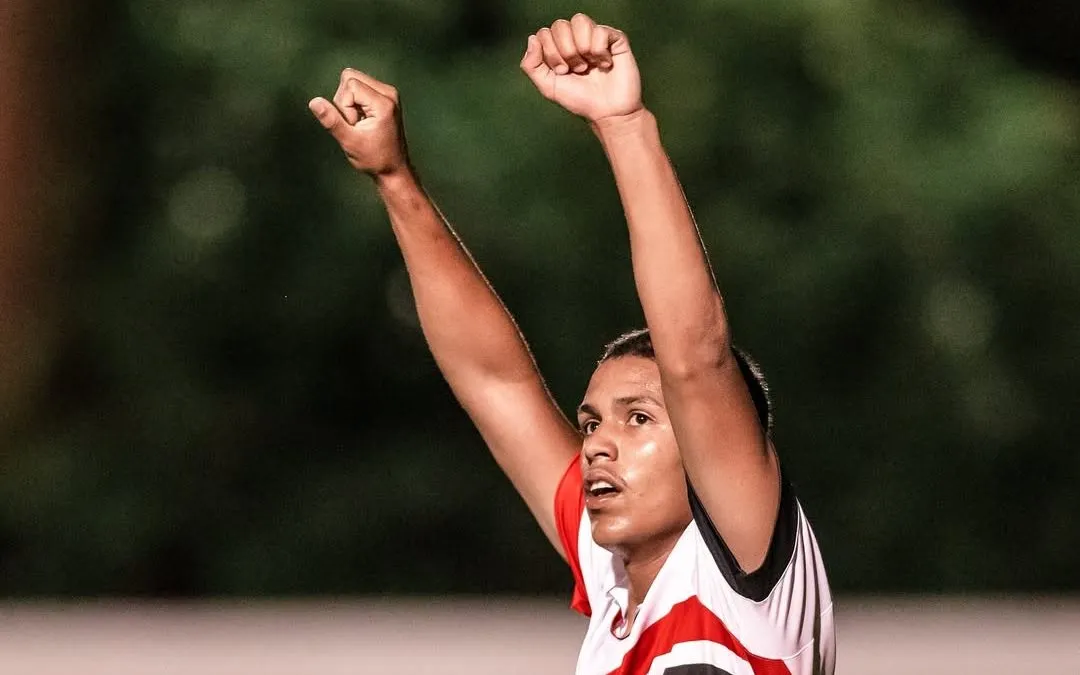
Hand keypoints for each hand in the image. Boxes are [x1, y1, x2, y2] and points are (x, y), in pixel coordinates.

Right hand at [308, 69, 408, 176]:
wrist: (393, 169)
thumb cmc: (375, 159)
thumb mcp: (349, 141)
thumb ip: (331, 120)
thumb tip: (314, 102)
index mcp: (384, 102)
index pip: (350, 84)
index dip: (344, 106)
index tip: (354, 125)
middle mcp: (389, 93)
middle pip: (350, 77)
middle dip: (345, 100)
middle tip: (356, 123)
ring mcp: (388, 93)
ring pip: (353, 81)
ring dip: (349, 102)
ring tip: (360, 123)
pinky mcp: (384, 97)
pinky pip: (359, 88)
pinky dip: (355, 102)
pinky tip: (363, 120)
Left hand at [520, 14, 641, 122]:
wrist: (607, 112)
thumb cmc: (580, 100)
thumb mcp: (548, 87)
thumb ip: (531, 65)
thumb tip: (532, 39)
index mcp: (559, 46)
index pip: (544, 33)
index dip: (550, 53)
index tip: (562, 71)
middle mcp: (576, 37)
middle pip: (560, 25)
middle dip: (566, 52)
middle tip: (577, 70)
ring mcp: (595, 36)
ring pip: (579, 21)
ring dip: (582, 48)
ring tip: (590, 66)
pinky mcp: (614, 38)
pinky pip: (600, 30)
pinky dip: (600, 51)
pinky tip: (604, 64)